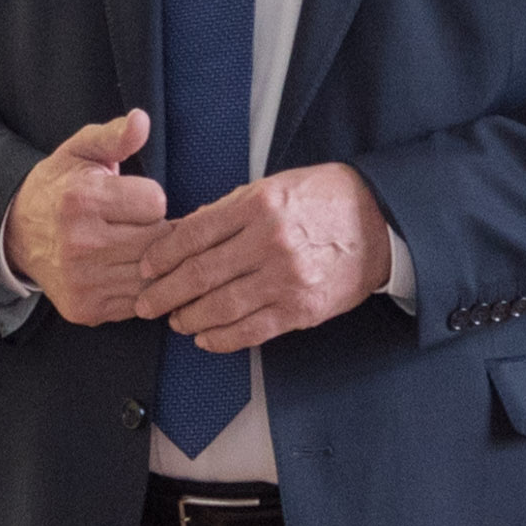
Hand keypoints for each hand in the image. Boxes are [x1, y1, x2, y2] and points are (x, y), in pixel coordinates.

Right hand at [6, 113, 169, 325]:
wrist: (17, 233)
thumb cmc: (60, 187)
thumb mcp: (81, 151)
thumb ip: (114, 135)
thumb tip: (141, 120)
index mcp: (82, 200)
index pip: (155, 202)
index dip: (149, 198)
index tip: (133, 198)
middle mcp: (81, 244)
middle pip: (158, 241)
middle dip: (155, 230)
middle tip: (138, 224)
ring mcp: (82, 282)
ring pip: (152, 275)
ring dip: (151, 261)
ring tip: (134, 245)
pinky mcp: (85, 309)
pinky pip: (138, 302)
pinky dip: (138, 286)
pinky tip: (123, 270)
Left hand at [136, 165, 392, 354]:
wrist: (380, 223)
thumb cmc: (324, 199)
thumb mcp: (274, 187)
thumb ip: (229, 210)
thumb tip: (184, 234)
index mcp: (259, 205)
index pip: (193, 235)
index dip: (161, 256)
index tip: (145, 268)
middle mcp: (270, 242)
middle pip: (200, 274)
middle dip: (164, 294)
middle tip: (146, 304)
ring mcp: (286, 279)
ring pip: (221, 307)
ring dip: (189, 318)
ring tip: (175, 320)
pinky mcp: (302, 308)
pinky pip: (251, 330)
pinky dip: (222, 338)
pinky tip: (206, 337)